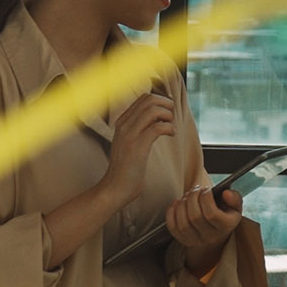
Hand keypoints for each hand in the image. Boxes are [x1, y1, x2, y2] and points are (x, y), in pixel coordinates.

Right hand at [96, 87, 177, 205]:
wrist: (115, 187)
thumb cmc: (127, 167)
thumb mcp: (130, 142)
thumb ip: (139, 128)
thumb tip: (160, 116)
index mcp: (122, 121)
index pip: (143, 98)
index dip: (161, 101)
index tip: (168, 112)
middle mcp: (124, 124)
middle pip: (149, 100)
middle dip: (166, 105)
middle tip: (171, 118)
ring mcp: (129, 134)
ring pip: (153, 110)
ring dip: (168, 115)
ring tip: (170, 127)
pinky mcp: (137, 146)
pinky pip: (157, 127)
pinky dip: (169, 128)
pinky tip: (170, 135)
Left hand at [169, 184, 245, 272]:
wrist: (217, 231)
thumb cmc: (225, 213)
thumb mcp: (235, 205)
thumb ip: (234, 197)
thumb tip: (226, 193)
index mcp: (226, 227)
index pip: (212, 214)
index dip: (206, 198)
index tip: (207, 189)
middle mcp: (211, 237)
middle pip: (195, 217)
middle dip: (193, 198)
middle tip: (196, 189)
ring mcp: (196, 240)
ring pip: (183, 223)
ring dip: (182, 204)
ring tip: (187, 196)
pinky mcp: (184, 240)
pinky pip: (173, 228)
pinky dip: (171, 213)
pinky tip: (177, 203)